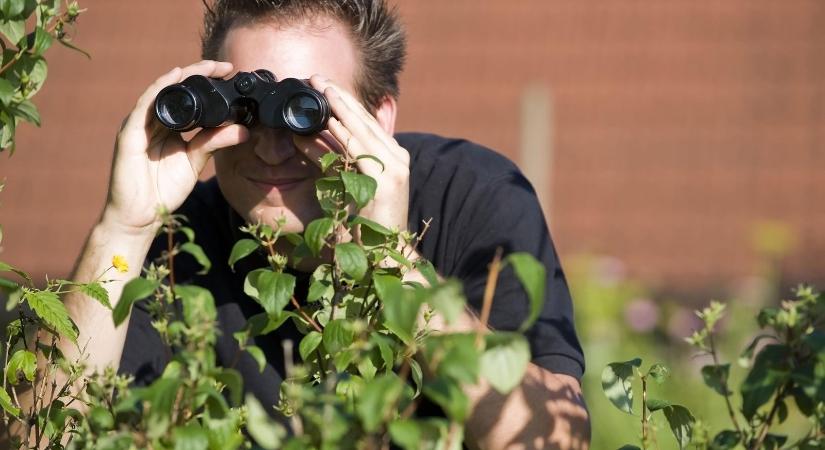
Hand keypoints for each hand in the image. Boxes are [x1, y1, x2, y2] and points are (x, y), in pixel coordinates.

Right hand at [102, 60, 249, 234]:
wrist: (140, 215)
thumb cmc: (164, 189)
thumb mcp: (196, 161)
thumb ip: (215, 143)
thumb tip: (244, 130)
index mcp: (170, 126)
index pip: (190, 98)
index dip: (208, 83)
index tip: (230, 74)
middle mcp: (154, 120)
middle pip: (177, 89)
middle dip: (200, 74)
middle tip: (225, 66)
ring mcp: (140, 124)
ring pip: (162, 91)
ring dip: (185, 76)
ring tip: (207, 67)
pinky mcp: (130, 132)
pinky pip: (145, 104)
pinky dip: (160, 88)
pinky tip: (175, 76)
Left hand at [296, 75, 408, 232]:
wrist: (387, 257)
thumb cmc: (366, 227)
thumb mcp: (343, 184)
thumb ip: (329, 160)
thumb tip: (302, 138)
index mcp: (392, 158)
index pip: (366, 123)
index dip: (344, 102)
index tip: (323, 85)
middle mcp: (397, 159)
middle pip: (365, 120)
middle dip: (339, 97)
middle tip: (316, 78)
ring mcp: (395, 169)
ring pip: (363, 130)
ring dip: (340, 107)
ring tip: (321, 89)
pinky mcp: (388, 181)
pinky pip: (360, 151)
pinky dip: (344, 134)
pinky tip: (329, 120)